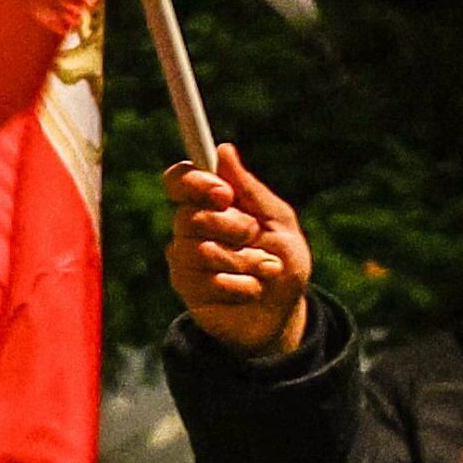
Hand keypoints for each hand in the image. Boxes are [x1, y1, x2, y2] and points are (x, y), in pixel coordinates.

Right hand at [165, 144, 315, 354]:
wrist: (282, 313)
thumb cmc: (283, 261)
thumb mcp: (280, 221)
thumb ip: (251, 190)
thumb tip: (224, 150)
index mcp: (210, 202)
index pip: (179, 180)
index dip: (194, 183)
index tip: (223, 194)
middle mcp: (189, 227)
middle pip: (190, 217)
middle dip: (234, 228)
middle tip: (256, 237)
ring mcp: (184, 259)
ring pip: (200, 252)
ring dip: (244, 262)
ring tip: (265, 269)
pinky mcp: (188, 289)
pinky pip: (208, 283)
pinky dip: (242, 286)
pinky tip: (252, 290)